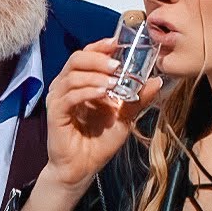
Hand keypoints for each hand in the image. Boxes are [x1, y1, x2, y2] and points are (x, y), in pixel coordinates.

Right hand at [26, 39, 160, 210]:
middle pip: (77, 58)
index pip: (87, 55)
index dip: (101, 46)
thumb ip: (137, 99)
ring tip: (113, 83)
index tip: (118, 43)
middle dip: (98, 58)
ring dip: (95, 75)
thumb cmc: (100, 141)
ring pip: (72, 74)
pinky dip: (87, 91)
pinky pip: (69, 96)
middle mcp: (67, 86)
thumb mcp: (125, 117)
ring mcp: (59, 98)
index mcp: (82, 81)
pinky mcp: (55, 113)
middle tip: (117, 65)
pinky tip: (102, 94)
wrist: (84, 167)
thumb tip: (156, 81)